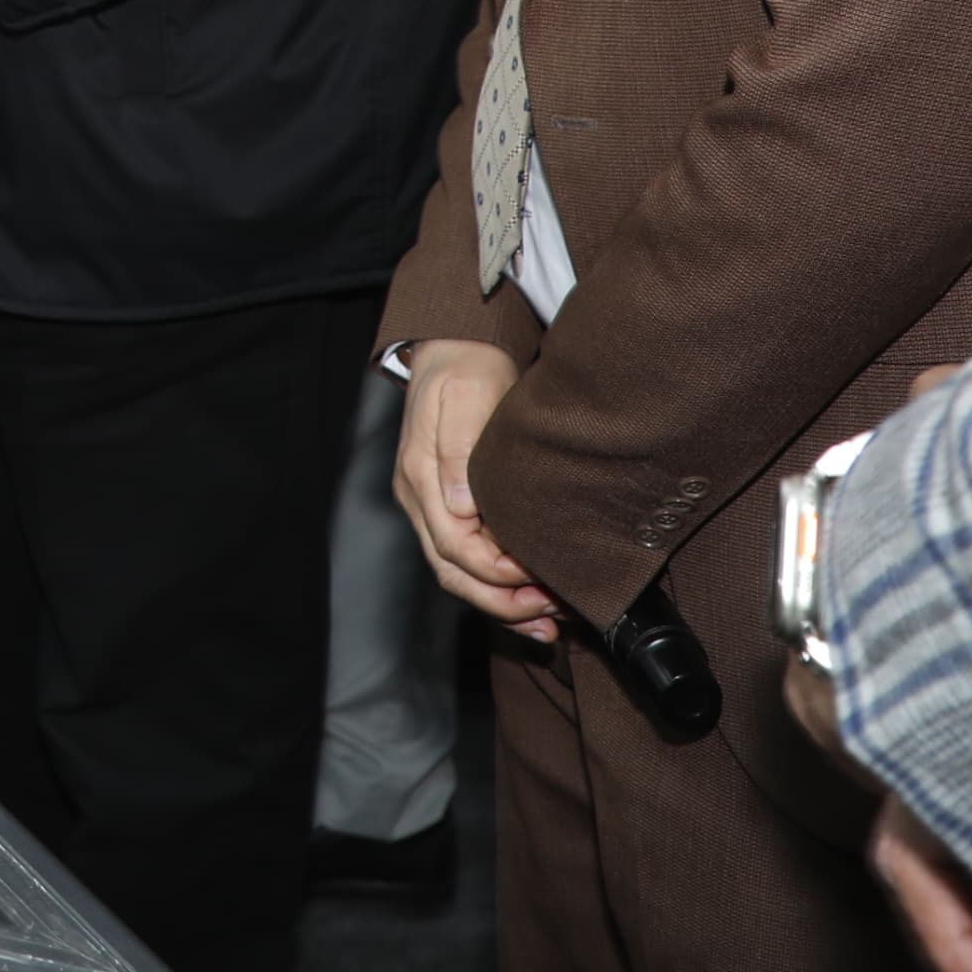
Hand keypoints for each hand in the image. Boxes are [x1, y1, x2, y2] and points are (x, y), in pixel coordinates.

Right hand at [393, 339, 558, 640]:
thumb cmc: (464, 369)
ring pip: (458, 576)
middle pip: (453, 573)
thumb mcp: (465, 395)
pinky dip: (498, 588)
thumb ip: (458, 449)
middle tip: (551, 613)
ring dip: (501, 604)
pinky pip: (467, 562)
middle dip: (501, 602)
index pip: (454, 546)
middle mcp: (420, 501)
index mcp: (421, 478)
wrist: (452, 350)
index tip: (538, 577)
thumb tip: (461, 505)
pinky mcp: (447, 508)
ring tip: (548, 620)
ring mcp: (430, 507)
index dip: (497, 572)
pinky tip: (531, 602)